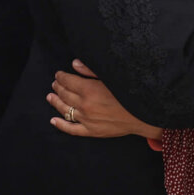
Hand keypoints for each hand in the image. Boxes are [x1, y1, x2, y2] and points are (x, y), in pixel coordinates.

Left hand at [48, 60, 162, 138]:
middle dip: (58, 87)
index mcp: (89, 89)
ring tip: (50, 97)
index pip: (68, 81)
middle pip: (65, 94)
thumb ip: (91, 70)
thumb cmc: (129, 93)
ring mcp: (87, 119)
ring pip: (65, 110)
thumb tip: (74, 63)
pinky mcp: (91, 131)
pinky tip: (53, 120)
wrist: (143, 115)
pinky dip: (60, 124)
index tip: (59, 74)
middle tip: (55, 84)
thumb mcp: (112, 77)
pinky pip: (71, 129)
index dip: (61, 77)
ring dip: (56, 102)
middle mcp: (85, 105)